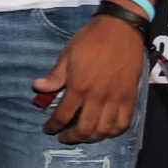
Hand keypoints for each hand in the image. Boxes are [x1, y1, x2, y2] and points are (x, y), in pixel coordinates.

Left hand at [32, 17, 145, 143]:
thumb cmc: (90, 40)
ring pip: (104, 129)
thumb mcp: (67, 54)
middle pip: (84, 128)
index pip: (63, 115)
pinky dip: (114, 131)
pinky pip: (124, 122)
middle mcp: (97, 97)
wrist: (120, 29)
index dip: (54, 125)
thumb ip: (55, 75)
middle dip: (72, 137)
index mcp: (79, 86)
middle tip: (64, 137)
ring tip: (84, 136)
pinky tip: (106, 131)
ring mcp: (116, 98)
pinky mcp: (130, 97)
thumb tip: (38, 87)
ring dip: (92, 138)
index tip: (48, 129)